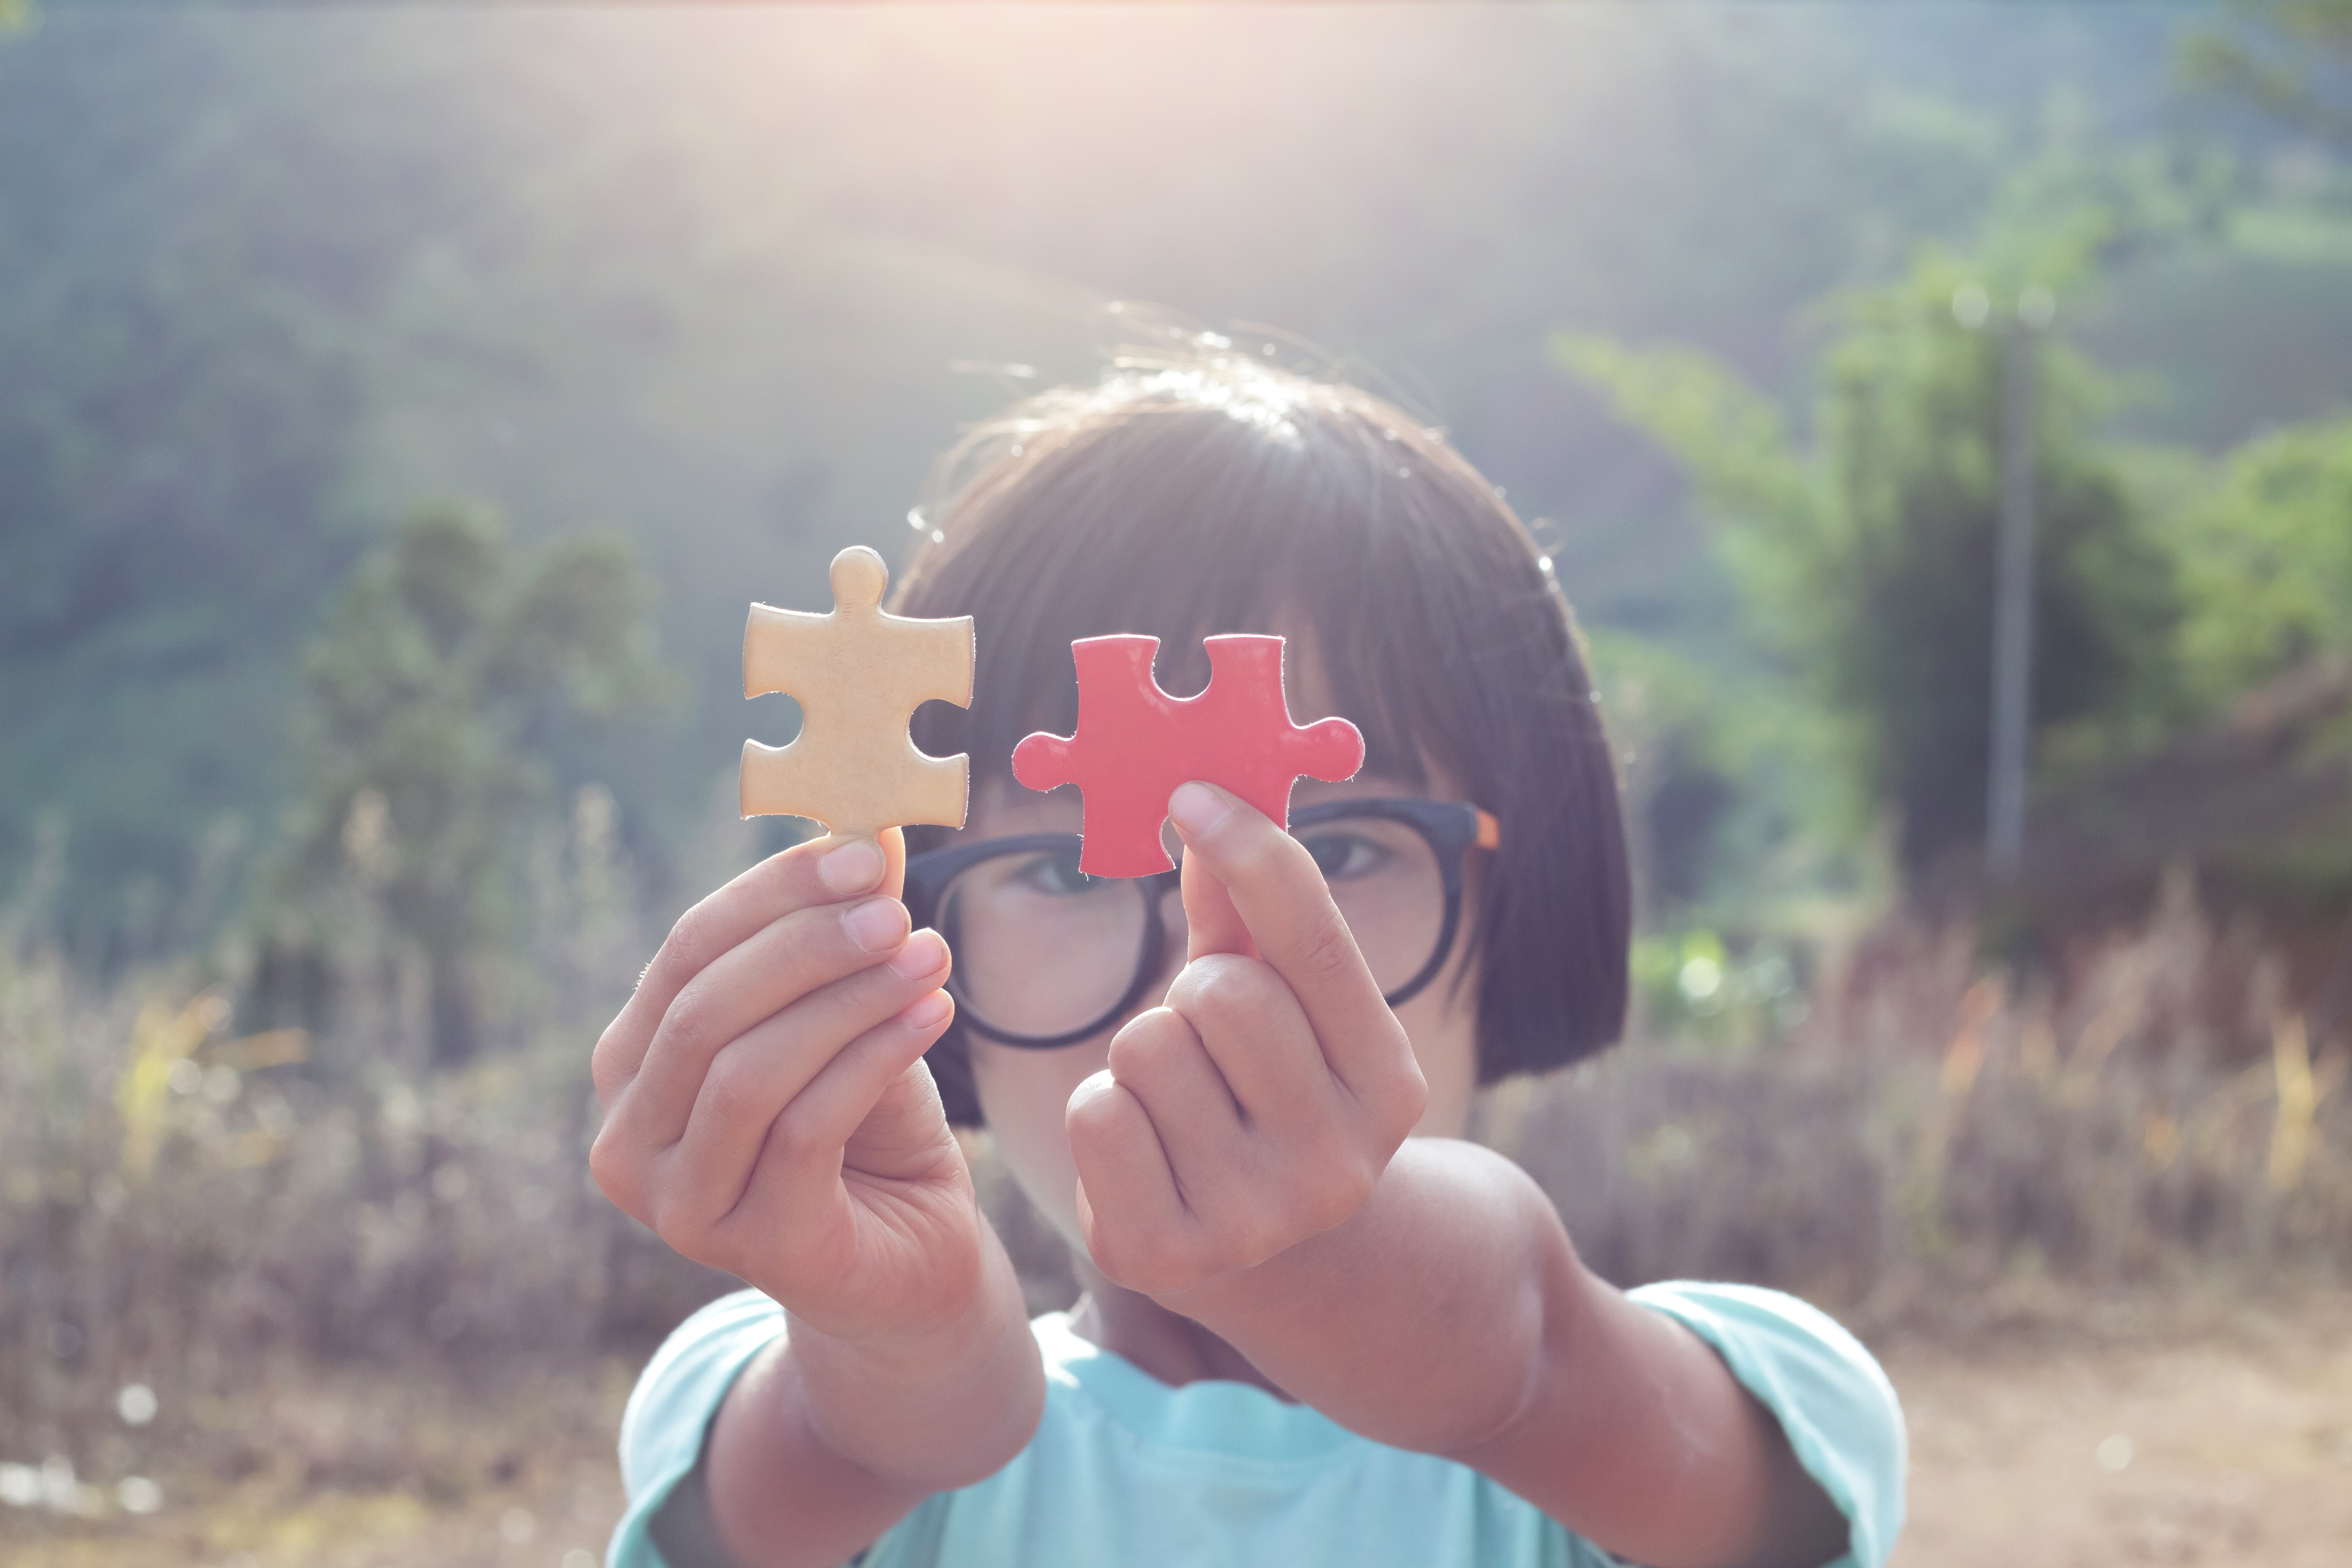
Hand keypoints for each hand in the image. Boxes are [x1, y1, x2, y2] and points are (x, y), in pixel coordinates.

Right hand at [589, 830, 981, 1343]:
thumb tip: (874, 833)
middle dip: (806, 945)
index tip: (864, 850)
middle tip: (896, 907)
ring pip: (749, 1071)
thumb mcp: (847, 1019)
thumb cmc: (867, 1128)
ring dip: (846, 1000)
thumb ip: (843, 941)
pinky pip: (806, 1128)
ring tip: (928, 957)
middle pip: (705, 1010)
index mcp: (631, 1068)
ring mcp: (679, 1206)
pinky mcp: (751, 1248)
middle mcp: (629, 1141)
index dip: (772, 893)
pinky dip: (874, 1058)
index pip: (685, 954)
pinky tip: (933, 1015)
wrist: (913, 1259)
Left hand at [1066, 783, 1429, 1297]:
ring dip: (1143, 1054)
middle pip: (1221, 993)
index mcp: (1389, 1087)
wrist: (1263, 1261)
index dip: (1253, 851)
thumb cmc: (1264, 1095)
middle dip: (1193, 992)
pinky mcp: (1166, 1254)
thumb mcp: (1283, 1011)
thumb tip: (1208, 802)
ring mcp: (1255, 1218)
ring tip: (1176, 1100)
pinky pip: (1097, 1113)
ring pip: (1148, 1045)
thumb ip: (1251, 916)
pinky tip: (1142, 1147)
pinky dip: (1103, 1110)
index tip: (1193, 793)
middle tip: (1205, 1037)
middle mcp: (1337, 1161)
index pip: (1312, 944)